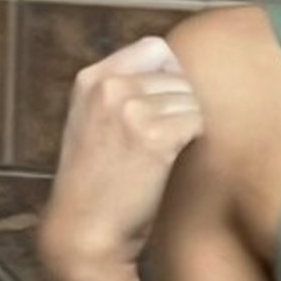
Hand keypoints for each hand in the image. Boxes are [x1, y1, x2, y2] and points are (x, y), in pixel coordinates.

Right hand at [37, 37, 203, 280]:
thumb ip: (122, 89)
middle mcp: (109, 86)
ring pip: (192, 99)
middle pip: (179, 76)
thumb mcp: (92, 121)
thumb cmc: (94, 182)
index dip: (171, 75)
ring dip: (187, 126)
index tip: (164, 105)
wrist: (82, 232)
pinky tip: (171, 161)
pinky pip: (198, 122)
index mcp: (91, 78)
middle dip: (180, 106)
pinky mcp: (154, 136)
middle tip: (163, 140)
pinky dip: (192, 142)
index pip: (155, 48)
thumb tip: (177, 68)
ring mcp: (130, 109)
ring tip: (163, 153)